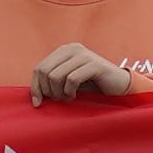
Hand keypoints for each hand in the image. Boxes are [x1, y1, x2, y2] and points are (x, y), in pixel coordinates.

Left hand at [24, 43, 140, 102]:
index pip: (39, 68)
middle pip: (45, 72)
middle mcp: (73, 49)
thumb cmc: (91, 85)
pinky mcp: (94, 64)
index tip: (38, 103)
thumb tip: (33, 96)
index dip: (35, 87)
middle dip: (48, 91)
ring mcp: (84, 55)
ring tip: (68, 98)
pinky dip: (70, 91)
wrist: (119, 86)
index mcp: (64, 50)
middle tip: (59, 99)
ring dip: (59, 93)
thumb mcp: (68, 81)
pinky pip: (71, 79)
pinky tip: (75, 96)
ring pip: (56, 76)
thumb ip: (52, 81)